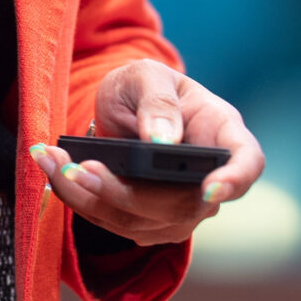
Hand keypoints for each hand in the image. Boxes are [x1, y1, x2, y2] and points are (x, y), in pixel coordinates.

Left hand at [30, 60, 265, 247]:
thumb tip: (162, 140)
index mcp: (221, 133)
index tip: (209, 190)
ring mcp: (180, 208)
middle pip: (180, 205)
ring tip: (54, 163)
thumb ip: (156, 101)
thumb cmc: (145, 86)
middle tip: (79, 168)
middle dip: (125, 192)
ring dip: (91, 197)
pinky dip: (79, 200)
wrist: (123, 108)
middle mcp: (207, 179)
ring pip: (140, 221)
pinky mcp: (147, 223)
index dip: (234, 181)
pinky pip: (114, 222)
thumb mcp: (147, 77)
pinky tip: (54, 171)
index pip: (246, 164)